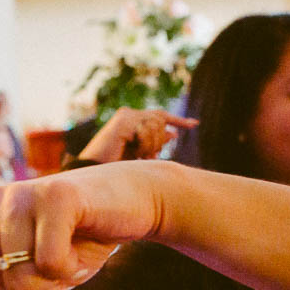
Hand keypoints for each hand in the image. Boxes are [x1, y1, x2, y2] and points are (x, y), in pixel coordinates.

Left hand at [0, 161, 170, 289]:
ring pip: (14, 283)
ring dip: (53, 285)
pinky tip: (85, 241)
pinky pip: (46, 265)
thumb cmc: (81, 241)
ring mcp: (14, 198)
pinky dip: (73, 269)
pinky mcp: (49, 197)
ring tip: (72, 250)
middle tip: (56, 269)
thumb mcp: (44, 285)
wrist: (132, 203)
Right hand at [79, 109, 196, 162]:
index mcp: (132, 120)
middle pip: (161, 120)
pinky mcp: (123, 122)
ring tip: (137, 155)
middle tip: (146, 156)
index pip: (160, 116)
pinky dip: (143, 144)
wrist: (94, 175)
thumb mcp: (140, 155)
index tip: (195, 124)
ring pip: (156, 125)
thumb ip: (155, 142)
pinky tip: (133, 151)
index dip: (178, 121)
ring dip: (150, 145)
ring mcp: (125, 116)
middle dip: (158, 141)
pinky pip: (146, 130)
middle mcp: (129, 114)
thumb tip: (173, 133)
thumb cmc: (114, 168)